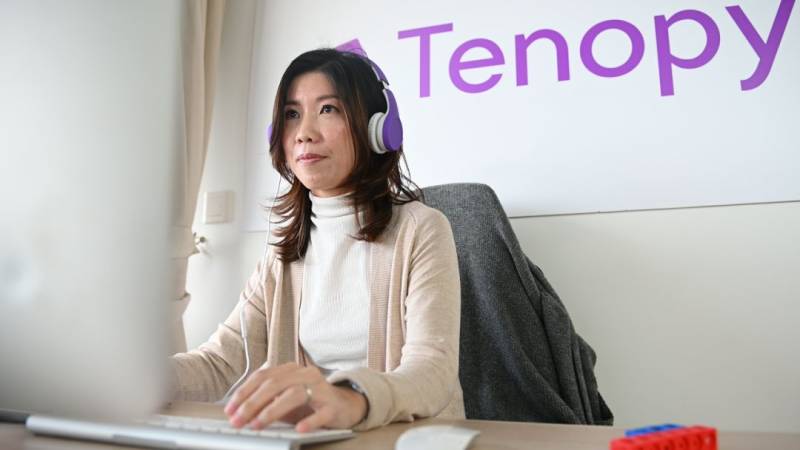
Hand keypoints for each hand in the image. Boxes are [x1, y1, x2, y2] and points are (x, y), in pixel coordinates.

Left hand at [223, 362, 366, 432]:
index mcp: (291, 370)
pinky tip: (299, 429)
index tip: (230, 410)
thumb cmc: (310, 402)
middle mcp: (305, 374)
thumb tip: (240, 413)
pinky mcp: (333, 406)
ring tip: (258, 425)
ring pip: (294, 394)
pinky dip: (309, 421)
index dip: (244, 393)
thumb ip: (266, 402)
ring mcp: (321, 389)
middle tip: (238, 420)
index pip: (263, 376)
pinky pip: (321, 412)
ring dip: (273, 410)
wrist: (345, 405)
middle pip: (275, 384)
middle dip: (252, 403)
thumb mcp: (285, 400)